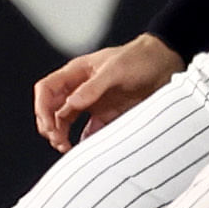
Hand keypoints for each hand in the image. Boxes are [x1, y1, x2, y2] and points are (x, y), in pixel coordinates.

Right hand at [33, 34, 185, 152]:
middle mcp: (81, 88)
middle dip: (50, 126)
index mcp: (77, 73)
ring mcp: (93, 102)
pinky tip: (86, 149)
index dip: (42, 108)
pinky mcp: (107, 113)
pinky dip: (84, 141)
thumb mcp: (116, 70)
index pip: (47, 90)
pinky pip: (89, 130)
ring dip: (63, 135)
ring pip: (67, 121)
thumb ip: (93, 87)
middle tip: (59, 142)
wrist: (166, 62)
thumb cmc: (140, 58)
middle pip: (52, 109)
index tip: (49, 126)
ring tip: (67, 148)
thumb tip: (72, 103)